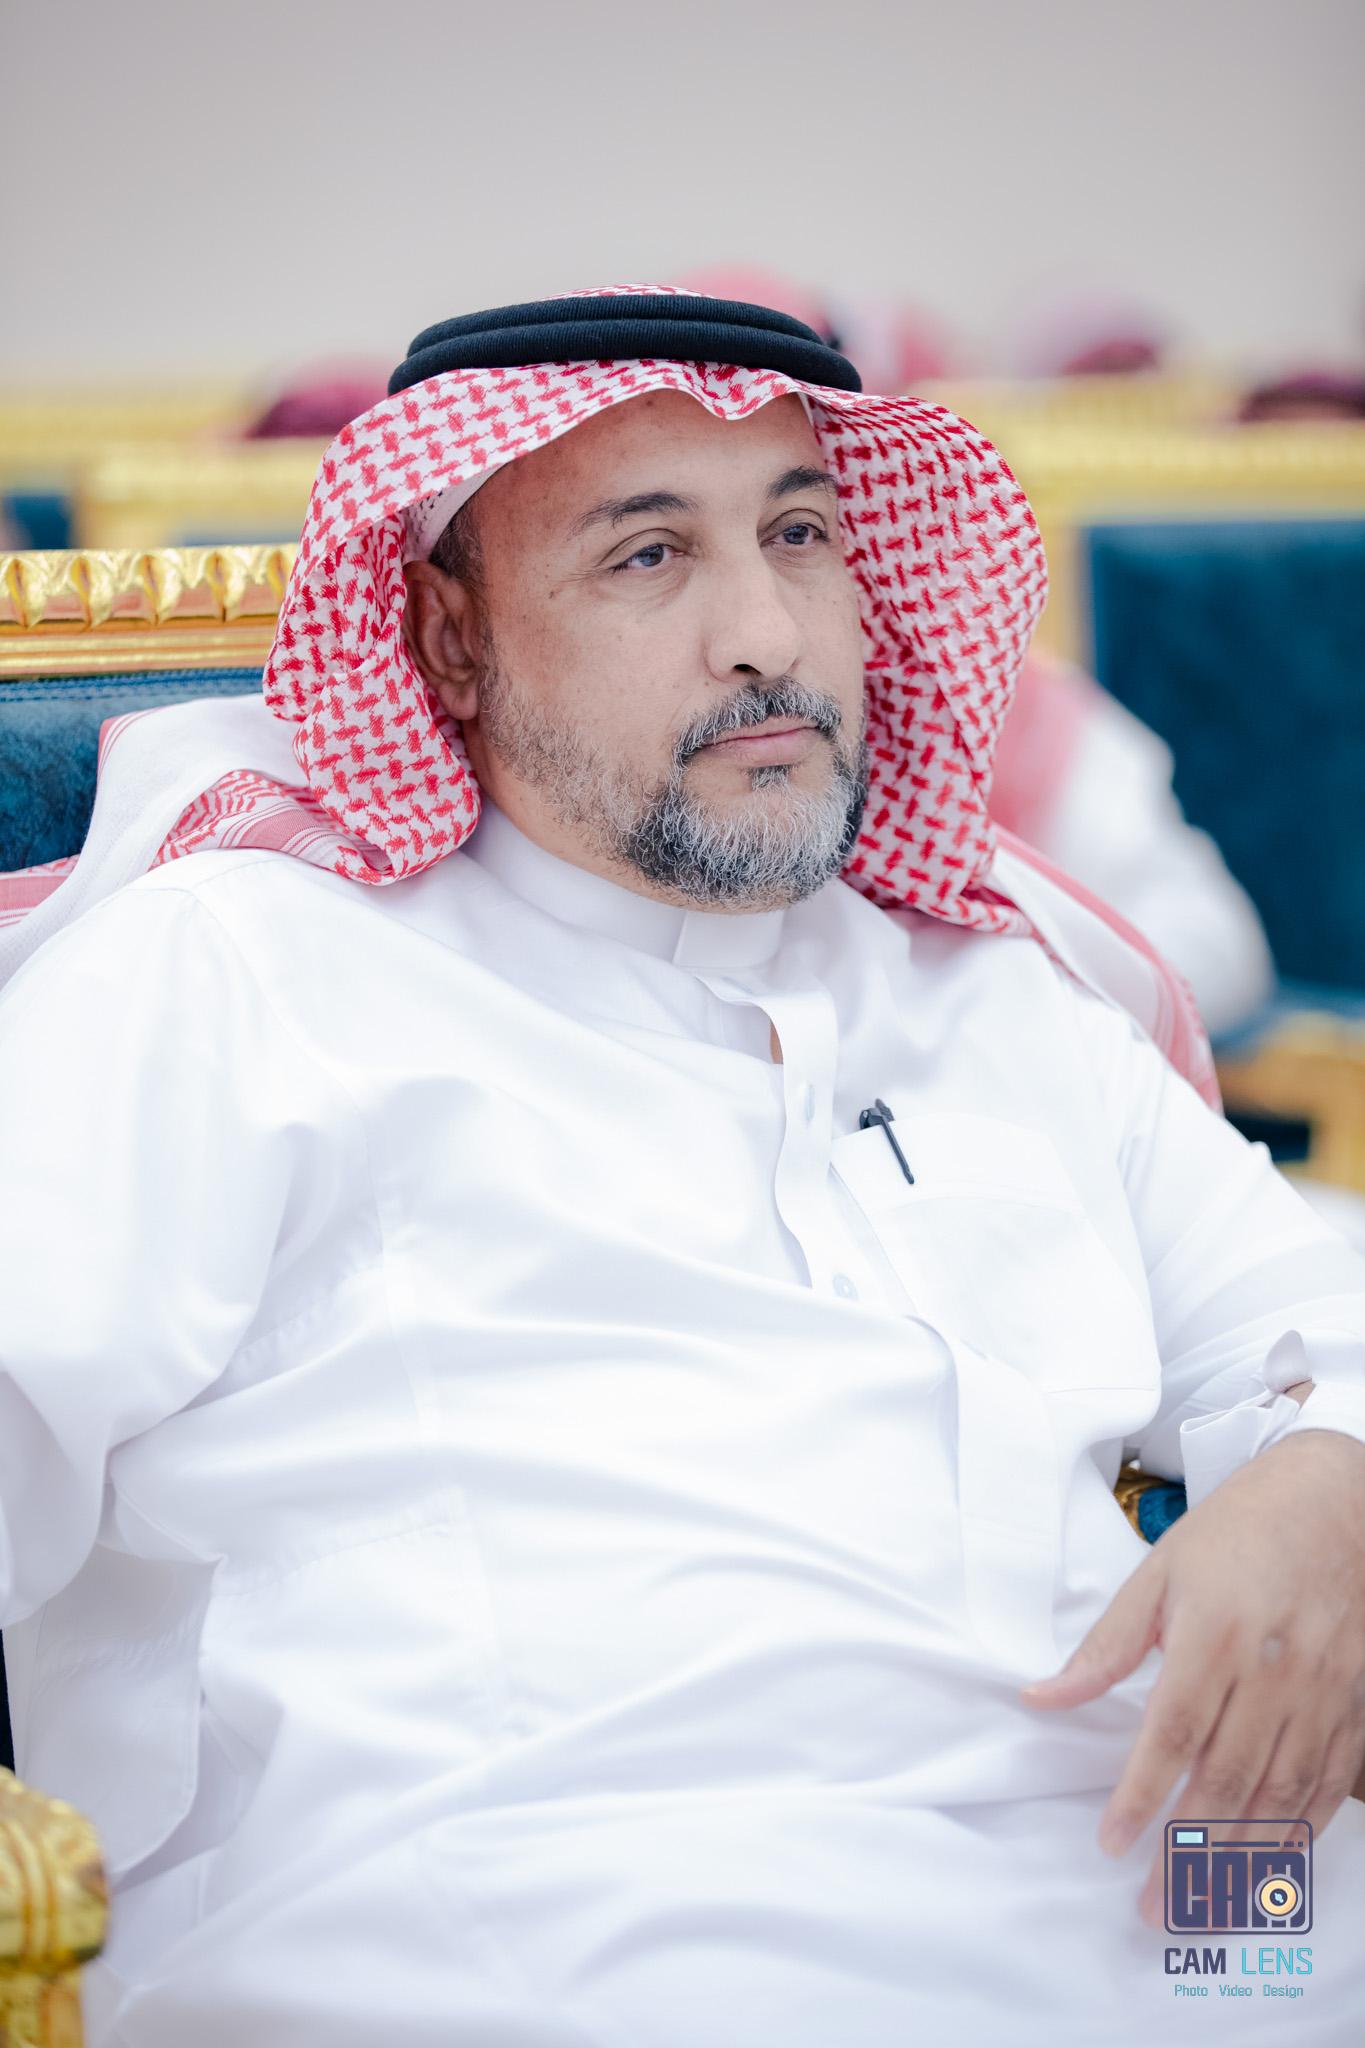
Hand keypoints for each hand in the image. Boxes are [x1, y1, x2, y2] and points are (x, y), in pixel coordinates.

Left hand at [1024, 1422, 1364, 1925]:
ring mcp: (1323, 1693)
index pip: (1173, 1736)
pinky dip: (1303, 1831)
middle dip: (1186, 1851)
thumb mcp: (1161, 1571)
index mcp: (1215, 1635)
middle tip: (1153, 1905)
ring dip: (1241, 1858)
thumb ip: (1107, 1646)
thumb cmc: (1240, 1530)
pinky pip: (1331, 1784)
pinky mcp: (1356, 1703)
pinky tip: (1272, 1864)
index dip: (1142, 1797)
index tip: (1113, 1844)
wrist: (1338, 1498)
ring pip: (1282, 1795)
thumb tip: (1043, 1697)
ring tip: (1203, 1904)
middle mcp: (1274, 1672)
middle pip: (1228, 1781)